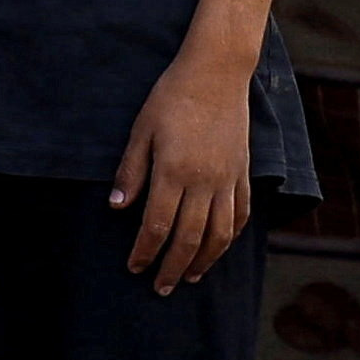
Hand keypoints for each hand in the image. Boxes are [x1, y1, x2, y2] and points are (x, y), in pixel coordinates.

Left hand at [112, 48, 258, 292]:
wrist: (217, 72)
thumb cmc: (172, 96)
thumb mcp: (141, 129)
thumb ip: (131, 170)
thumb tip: (117, 207)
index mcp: (174, 171)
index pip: (157, 225)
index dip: (145, 251)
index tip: (134, 267)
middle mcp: (204, 181)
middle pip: (190, 238)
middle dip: (172, 267)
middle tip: (160, 288)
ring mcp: (228, 178)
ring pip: (220, 233)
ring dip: (205, 261)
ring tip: (190, 277)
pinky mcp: (243, 172)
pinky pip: (241, 213)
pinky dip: (231, 236)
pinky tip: (219, 247)